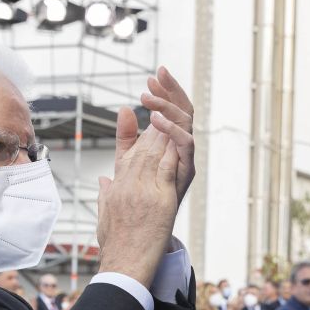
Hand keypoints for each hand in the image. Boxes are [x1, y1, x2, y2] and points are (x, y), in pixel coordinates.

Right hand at [96, 125, 179, 288]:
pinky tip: (180, 138)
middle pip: (143, 149)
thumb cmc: (114, 246)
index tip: (149, 124)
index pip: (128, 154)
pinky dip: (174, 150)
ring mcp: (145, 191)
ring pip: (155, 153)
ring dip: (165, 135)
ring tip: (172, 120)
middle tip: (165, 115)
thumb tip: (103, 180)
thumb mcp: (104, 213)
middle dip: (155, 130)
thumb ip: (104, 193)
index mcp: (116, 188)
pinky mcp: (161, 200)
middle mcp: (128, 185)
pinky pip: (169, 168)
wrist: (123, 266)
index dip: (140, 136)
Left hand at [114, 67, 194, 205]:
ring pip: (186, 122)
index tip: (150, 80)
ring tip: (148, 99)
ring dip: (168, 106)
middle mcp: (180, 148)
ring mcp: (184, 158)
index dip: (163, 93)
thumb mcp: (126, 160)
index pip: (171, 110)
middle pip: (183, 110)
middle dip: (171, 90)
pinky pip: (186, 143)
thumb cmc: (136, 198)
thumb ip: (126, 136)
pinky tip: (156, 119)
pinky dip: (173, 129)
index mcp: (169, 144)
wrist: (140, 232)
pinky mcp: (185, 170)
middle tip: (156, 77)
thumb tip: (123, 110)